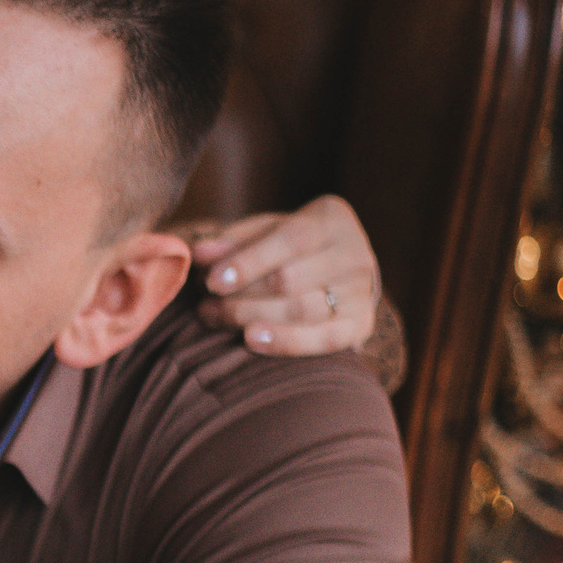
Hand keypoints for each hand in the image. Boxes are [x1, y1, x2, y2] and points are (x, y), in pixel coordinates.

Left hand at [186, 194, 379, 355]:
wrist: (341, 270)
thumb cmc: (291, 246)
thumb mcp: (265, 231)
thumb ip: (233, 240)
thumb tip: (199, 253)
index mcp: (332, 219)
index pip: (290, 240)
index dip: (248, 262)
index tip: (211, 281)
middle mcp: (355, 253)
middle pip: (291, 280)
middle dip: (242, 296)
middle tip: (206, 305)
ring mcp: (362, 291)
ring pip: (303, 311)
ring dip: (251, 318)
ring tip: (215, 318)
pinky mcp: (362, 324)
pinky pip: (325, 340)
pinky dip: (286, 342)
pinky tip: (251, 341)